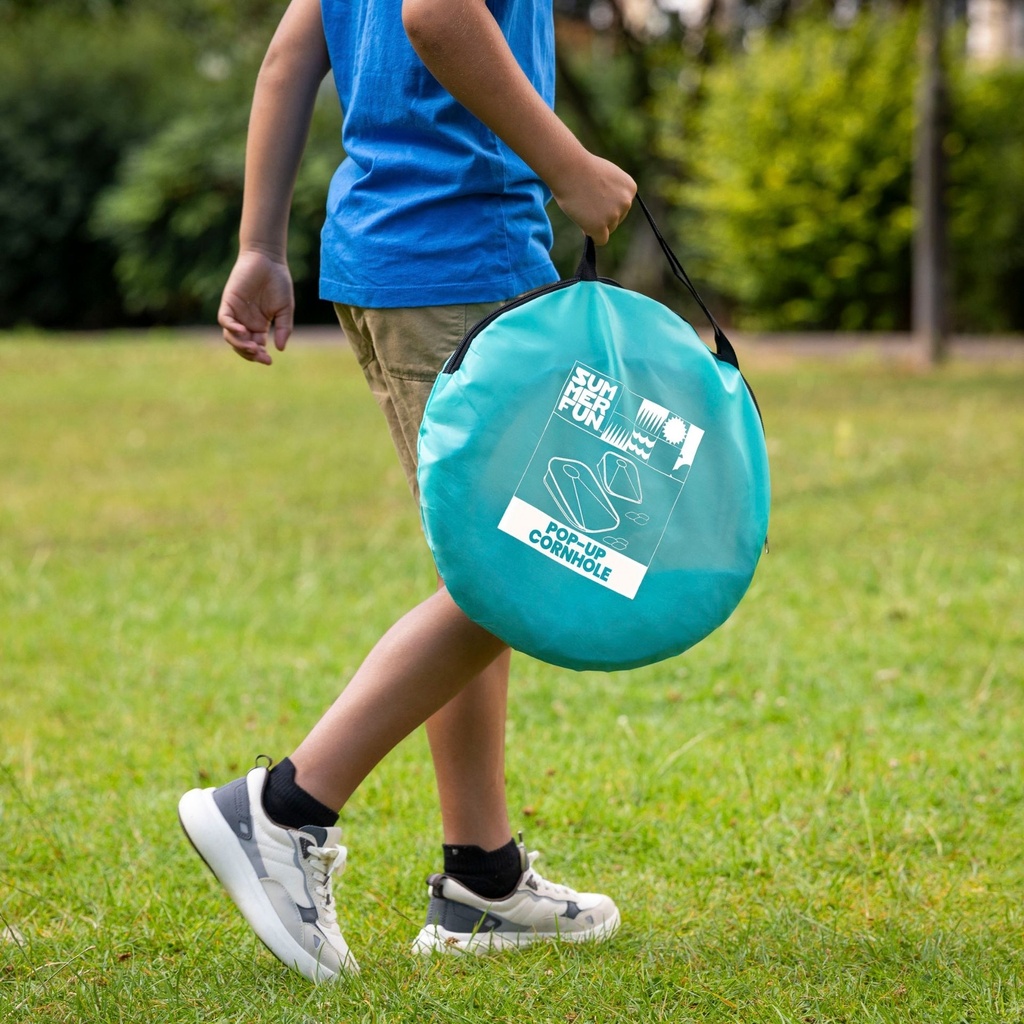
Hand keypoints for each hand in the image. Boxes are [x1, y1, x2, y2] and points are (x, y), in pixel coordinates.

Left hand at [217, 249, 294, 364]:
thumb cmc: (279, 282)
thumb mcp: (285, 309)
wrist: (268, 260)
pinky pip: (224, 320)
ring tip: (253, 347)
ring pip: (231, 337)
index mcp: (259, 325)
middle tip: (261, 356)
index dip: (260, 356)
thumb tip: (280, 348)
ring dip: (240, 345)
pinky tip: (243, 331)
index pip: (256, 347)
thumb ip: (284, 328)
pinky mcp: (228, 302)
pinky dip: (231, 328)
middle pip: (241, 345)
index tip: (269, 361)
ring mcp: (236, 313)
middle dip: (250, 354)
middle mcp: (246, 322)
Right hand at [551, 153, 636, 245]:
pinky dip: (593, 236)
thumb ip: (613, 192)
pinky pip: (601, 240)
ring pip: (608, 230)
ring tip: (582, 209)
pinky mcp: (600, 226)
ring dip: (596, 224)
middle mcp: (626, 202)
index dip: (607, 205)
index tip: (595, 197)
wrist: (568, 168)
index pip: (622, 207)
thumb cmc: (582, 168)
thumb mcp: (607, 176)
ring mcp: (614, 215)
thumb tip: (610, 213)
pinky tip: (584, 226)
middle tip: (586, 204)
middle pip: (616, 220)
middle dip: (602, 216)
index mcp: (630, 188)